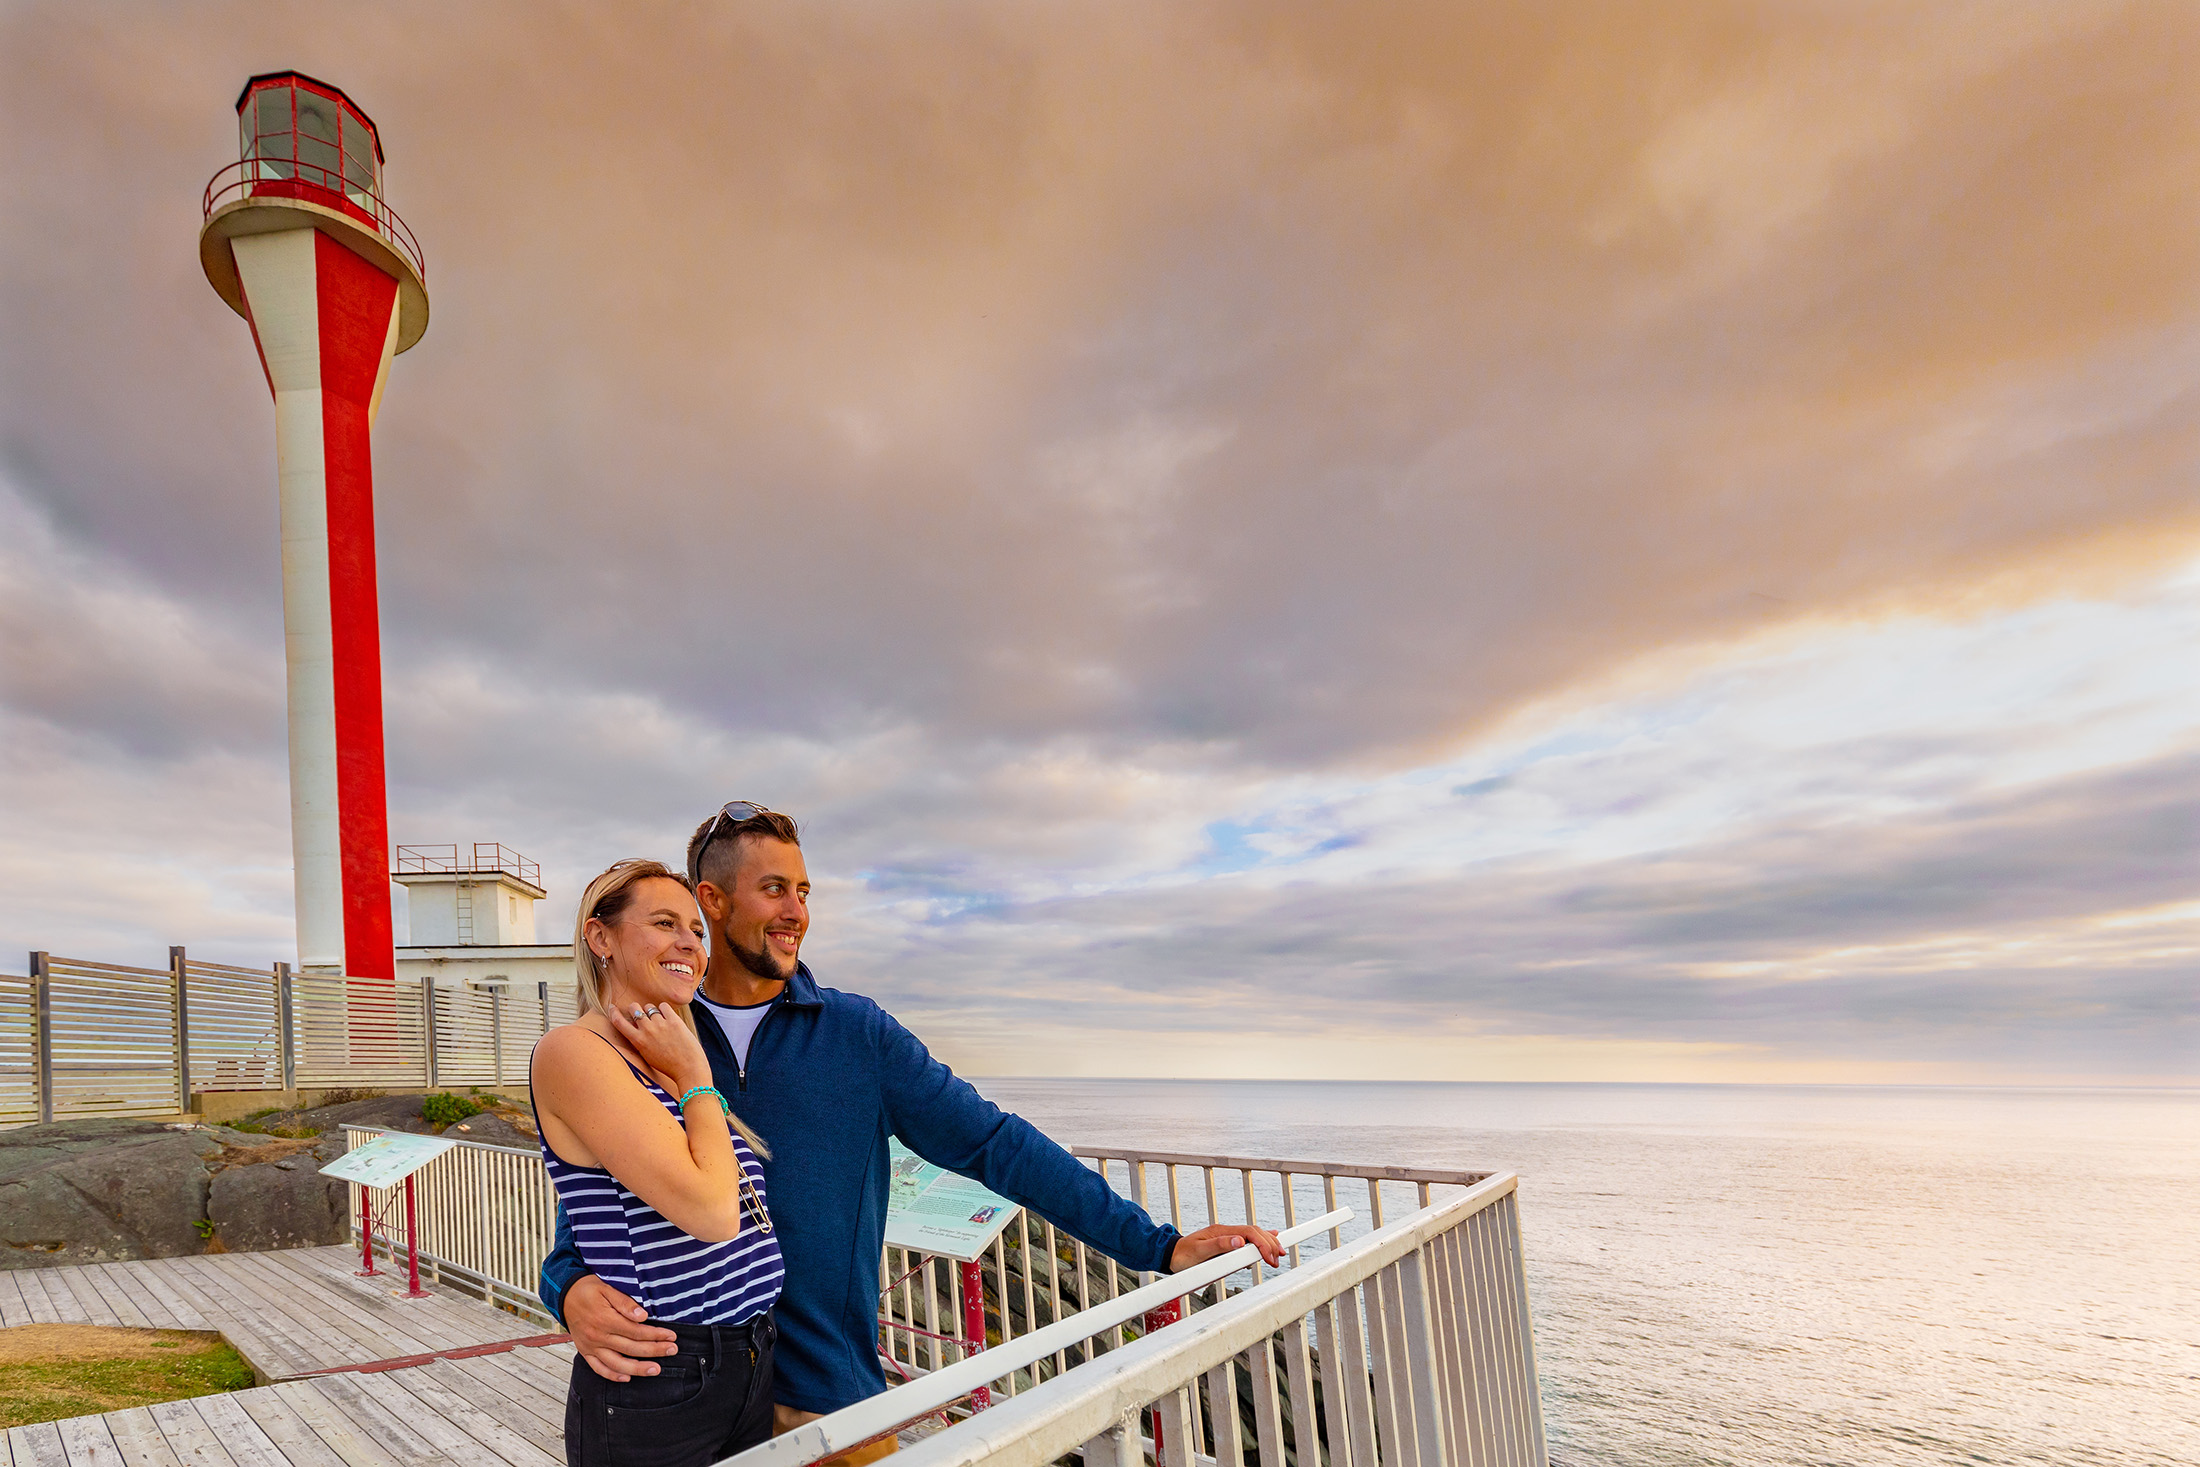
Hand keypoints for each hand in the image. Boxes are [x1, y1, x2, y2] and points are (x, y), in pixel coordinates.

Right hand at [566, 1275, 678, 1380]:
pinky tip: (627, 1378)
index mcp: (605, 1320)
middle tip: (672, 1350)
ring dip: (637, 1369)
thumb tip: (642, 1316)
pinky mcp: (585, 1352)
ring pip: (616, 1363)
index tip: (671, 1336)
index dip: (655, 1335)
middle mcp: (598, 1336)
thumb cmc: (588, 1290)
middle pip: (631, 1348)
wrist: (564, 1295)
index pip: (636, 1331)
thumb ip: (625, 1303)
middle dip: (654, 1351)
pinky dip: (613, 1375)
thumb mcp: (607, 1289)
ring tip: (655, 1370)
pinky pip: (599, 1368)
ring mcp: (591, 1347)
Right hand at [606, 1001, 710, 1094]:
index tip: (612, 1007)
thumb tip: (636, 1025)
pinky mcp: (674, 1021)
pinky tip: (668, 1017)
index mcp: (638, 1041)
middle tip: (642, 1014)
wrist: (688, 1069)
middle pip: (634, 1008)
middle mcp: (647, 1030)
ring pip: (649, 1006)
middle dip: (636, 1009)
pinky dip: (664, 1009)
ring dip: (652, 1010)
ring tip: (658, 1020)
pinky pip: (664, 1006)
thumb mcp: (647, 1055)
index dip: (613, 1013)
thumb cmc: (668, 1065)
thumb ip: (640, 1040)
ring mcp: (660, 1024)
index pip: (619, 1022)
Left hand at [1169, 1222, 1284, 1271]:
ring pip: (1253, 1236)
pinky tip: (1267, 1243)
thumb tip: (1240, 1241)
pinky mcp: (1225, 1244)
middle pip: (1255, 1233)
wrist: (1169, 1255)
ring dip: (1267, 1243)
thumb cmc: (1182, 1255)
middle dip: (1270, 1244)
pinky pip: (1247, 1241)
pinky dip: (1259, 1243)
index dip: (1263, 1244)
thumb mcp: (1199, 1252)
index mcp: (1221, 1231)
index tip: (1272, 1257)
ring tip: (1278, 1254)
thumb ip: (1219, 1246)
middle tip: (1279, 1259)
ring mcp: (1226, 1237)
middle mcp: (1226, 1232)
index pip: (1250, 1233)